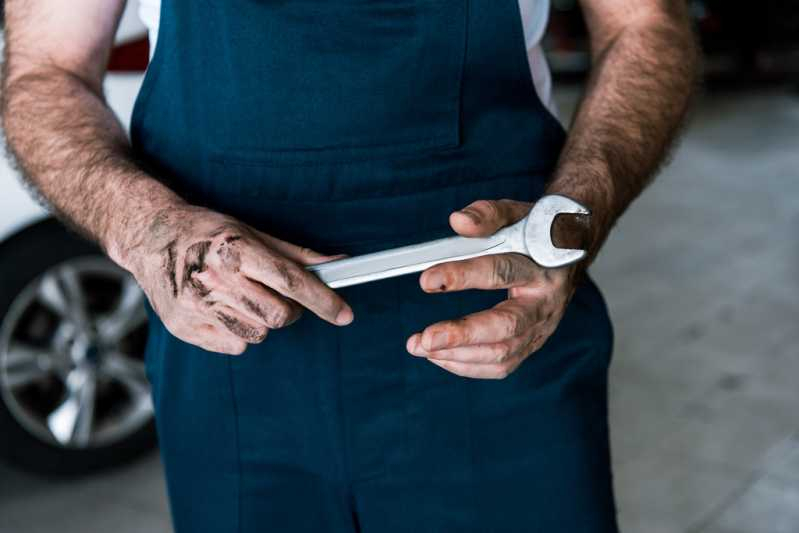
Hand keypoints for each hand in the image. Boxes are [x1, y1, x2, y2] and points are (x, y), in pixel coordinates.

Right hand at [120, 204, 352, 354]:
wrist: (149, 237)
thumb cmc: (206, 231)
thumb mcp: (251, 232)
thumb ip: (295, 254)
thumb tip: (338, 263)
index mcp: (234, 250)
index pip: (291, 281)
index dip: (323, 300)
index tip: (345, 314)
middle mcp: (214, 280)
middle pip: (278, 315)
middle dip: (290, 309)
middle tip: (280, 295)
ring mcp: (196, 307)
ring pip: (259, 333)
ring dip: (263, 320)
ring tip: (244, 296)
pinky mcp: (185, 328)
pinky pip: (235, 345)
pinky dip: (240, 332)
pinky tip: (224, 308)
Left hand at [406, 199, 577, 378]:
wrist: (572, 250)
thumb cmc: (540, 232)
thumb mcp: (516, 213)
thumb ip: (487, 215)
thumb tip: (458, 221)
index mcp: (543, 266)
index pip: (501, 271)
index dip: (462, 275)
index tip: (427, 281)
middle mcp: (546, 302)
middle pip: (505, 326)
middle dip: (462, 335)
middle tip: (425, 339)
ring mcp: (541, 328)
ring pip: (502, 353)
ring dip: (458, 355)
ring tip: (421, 346)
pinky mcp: (532, 344)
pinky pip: (501, 365)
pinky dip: (467, 365)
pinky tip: (440, 356)